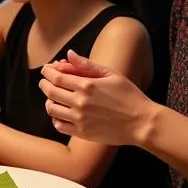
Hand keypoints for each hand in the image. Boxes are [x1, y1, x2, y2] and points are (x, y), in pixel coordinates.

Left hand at [39, 49, 153, 145]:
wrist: (142, 123)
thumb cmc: (129, 96)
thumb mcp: (112, 75)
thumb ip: (88, 65)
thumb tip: (68, 54)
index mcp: (87, 85)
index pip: (56, 76)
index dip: (48, 72)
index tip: (46, 69)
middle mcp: (80, 102)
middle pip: (50, 91)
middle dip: (44, 84)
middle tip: (44, 82)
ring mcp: (80, 118)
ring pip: (52, 109)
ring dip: (48, 101)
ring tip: (52, 97)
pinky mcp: (81, 132)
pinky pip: (59, 125)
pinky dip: (55, 118)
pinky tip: (60, 113)